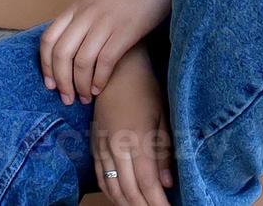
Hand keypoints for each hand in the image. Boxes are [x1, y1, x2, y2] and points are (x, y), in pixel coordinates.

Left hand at [40, 0, 171, 105]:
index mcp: (77, 6)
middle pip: (62, 54)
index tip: (50, 84)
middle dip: (62, 82)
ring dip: (81, 86)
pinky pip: (105, 61)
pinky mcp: (126, 31)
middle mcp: (87, 13)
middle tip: (67, 99)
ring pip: (82, 61)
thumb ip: (83, 18)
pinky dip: (100, 79)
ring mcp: (106, 22)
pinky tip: (101, 88)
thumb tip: (72, 47)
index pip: (48, 39)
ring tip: (86, 98)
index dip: (45, 65)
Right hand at [91, 46, 175, 205]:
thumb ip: (163, 151)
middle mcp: (117, 146)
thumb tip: (167, 183)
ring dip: (126, 203)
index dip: (156, 202)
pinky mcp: (95, 143)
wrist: (118, 70)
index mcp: (136, 138)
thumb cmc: (145, 89)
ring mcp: (102, 146)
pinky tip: (121, 198)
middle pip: (128, 189)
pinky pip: (101, 176)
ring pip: (112, 186)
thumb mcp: (162, 116)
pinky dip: (111, 191)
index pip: (146, 182)